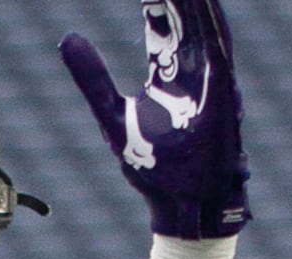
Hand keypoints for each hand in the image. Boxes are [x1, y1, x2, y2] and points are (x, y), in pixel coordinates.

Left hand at [59, 0, 250, 240]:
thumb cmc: (153, 168)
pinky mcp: (222, 96)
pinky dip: (212, 27)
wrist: (181, 205)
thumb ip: (93, 78)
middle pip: (187, 20)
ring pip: (206, 28)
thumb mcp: (112, 114)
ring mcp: (211, 83)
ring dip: (196, 3)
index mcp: (169, 75)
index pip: (163, 26)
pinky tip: (203, 4)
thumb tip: (69, 38)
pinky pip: (220, 52)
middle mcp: (194, 74)